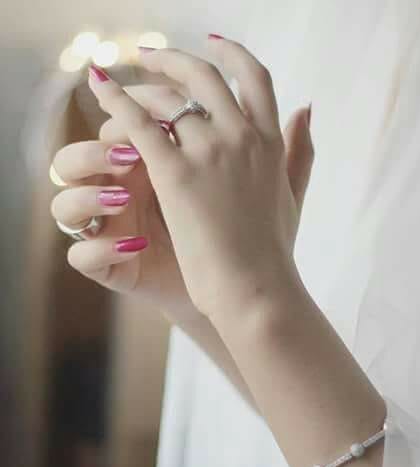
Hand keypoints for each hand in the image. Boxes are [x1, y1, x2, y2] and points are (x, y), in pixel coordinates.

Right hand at [51, 85, 198, 323]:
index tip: (156, 120)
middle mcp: (110, 194)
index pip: (103, 131)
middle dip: (93, 152)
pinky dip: (102, 249)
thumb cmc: (214, 224)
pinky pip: (81, 256)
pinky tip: (135, 246)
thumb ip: (197, 143)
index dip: (118, 120)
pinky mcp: (107, 268)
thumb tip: (211, 98)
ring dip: (88, 197)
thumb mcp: (206, 180)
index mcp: (131, 167)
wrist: (222, 279)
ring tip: (124, 197)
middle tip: (130, 155)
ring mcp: (104, 230)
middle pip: (69, 161)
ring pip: (62, 206)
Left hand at [86, 38, 313, 321]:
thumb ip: (301, 149)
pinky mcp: (176, 174)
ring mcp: (209, 152)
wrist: (256, 288)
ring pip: (167, 97)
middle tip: (150, 56)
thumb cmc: (272, 250)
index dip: (234, 54)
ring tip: (122, 86)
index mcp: (270, 141)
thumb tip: (307, 108)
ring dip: (142, 86)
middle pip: (205, 76)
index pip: (255, 78)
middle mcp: (241, 136)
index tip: (214, 45)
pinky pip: (139, 123)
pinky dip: (117, 100)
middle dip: (174, 58)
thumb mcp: (292, 193)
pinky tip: (100, 88)